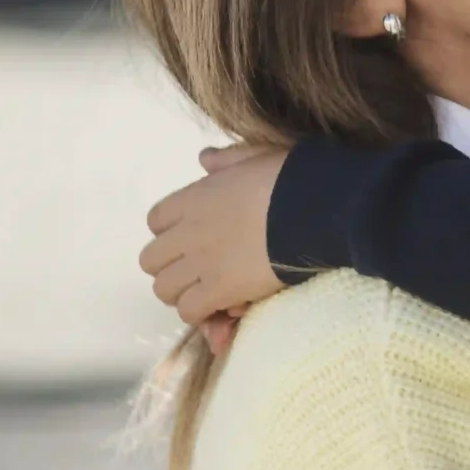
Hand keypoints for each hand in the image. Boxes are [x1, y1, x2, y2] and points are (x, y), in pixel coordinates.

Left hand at [141, 144, 289, 326]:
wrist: (318, 208)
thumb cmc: (293, 178)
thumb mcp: (258, 156)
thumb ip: (227, 160)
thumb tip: (204, 158)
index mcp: (195, 198)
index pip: (156, 221)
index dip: (171, 232)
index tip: (194, 236)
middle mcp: (188, 231)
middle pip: (151, 260)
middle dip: (171, 267)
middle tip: (197, 270)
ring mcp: (201, 263)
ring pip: (164, 290)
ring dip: (183, 292)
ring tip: (208, 292)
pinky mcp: (220, 289)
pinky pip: (189, 311)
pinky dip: (202, 313)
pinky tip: (222, 307)